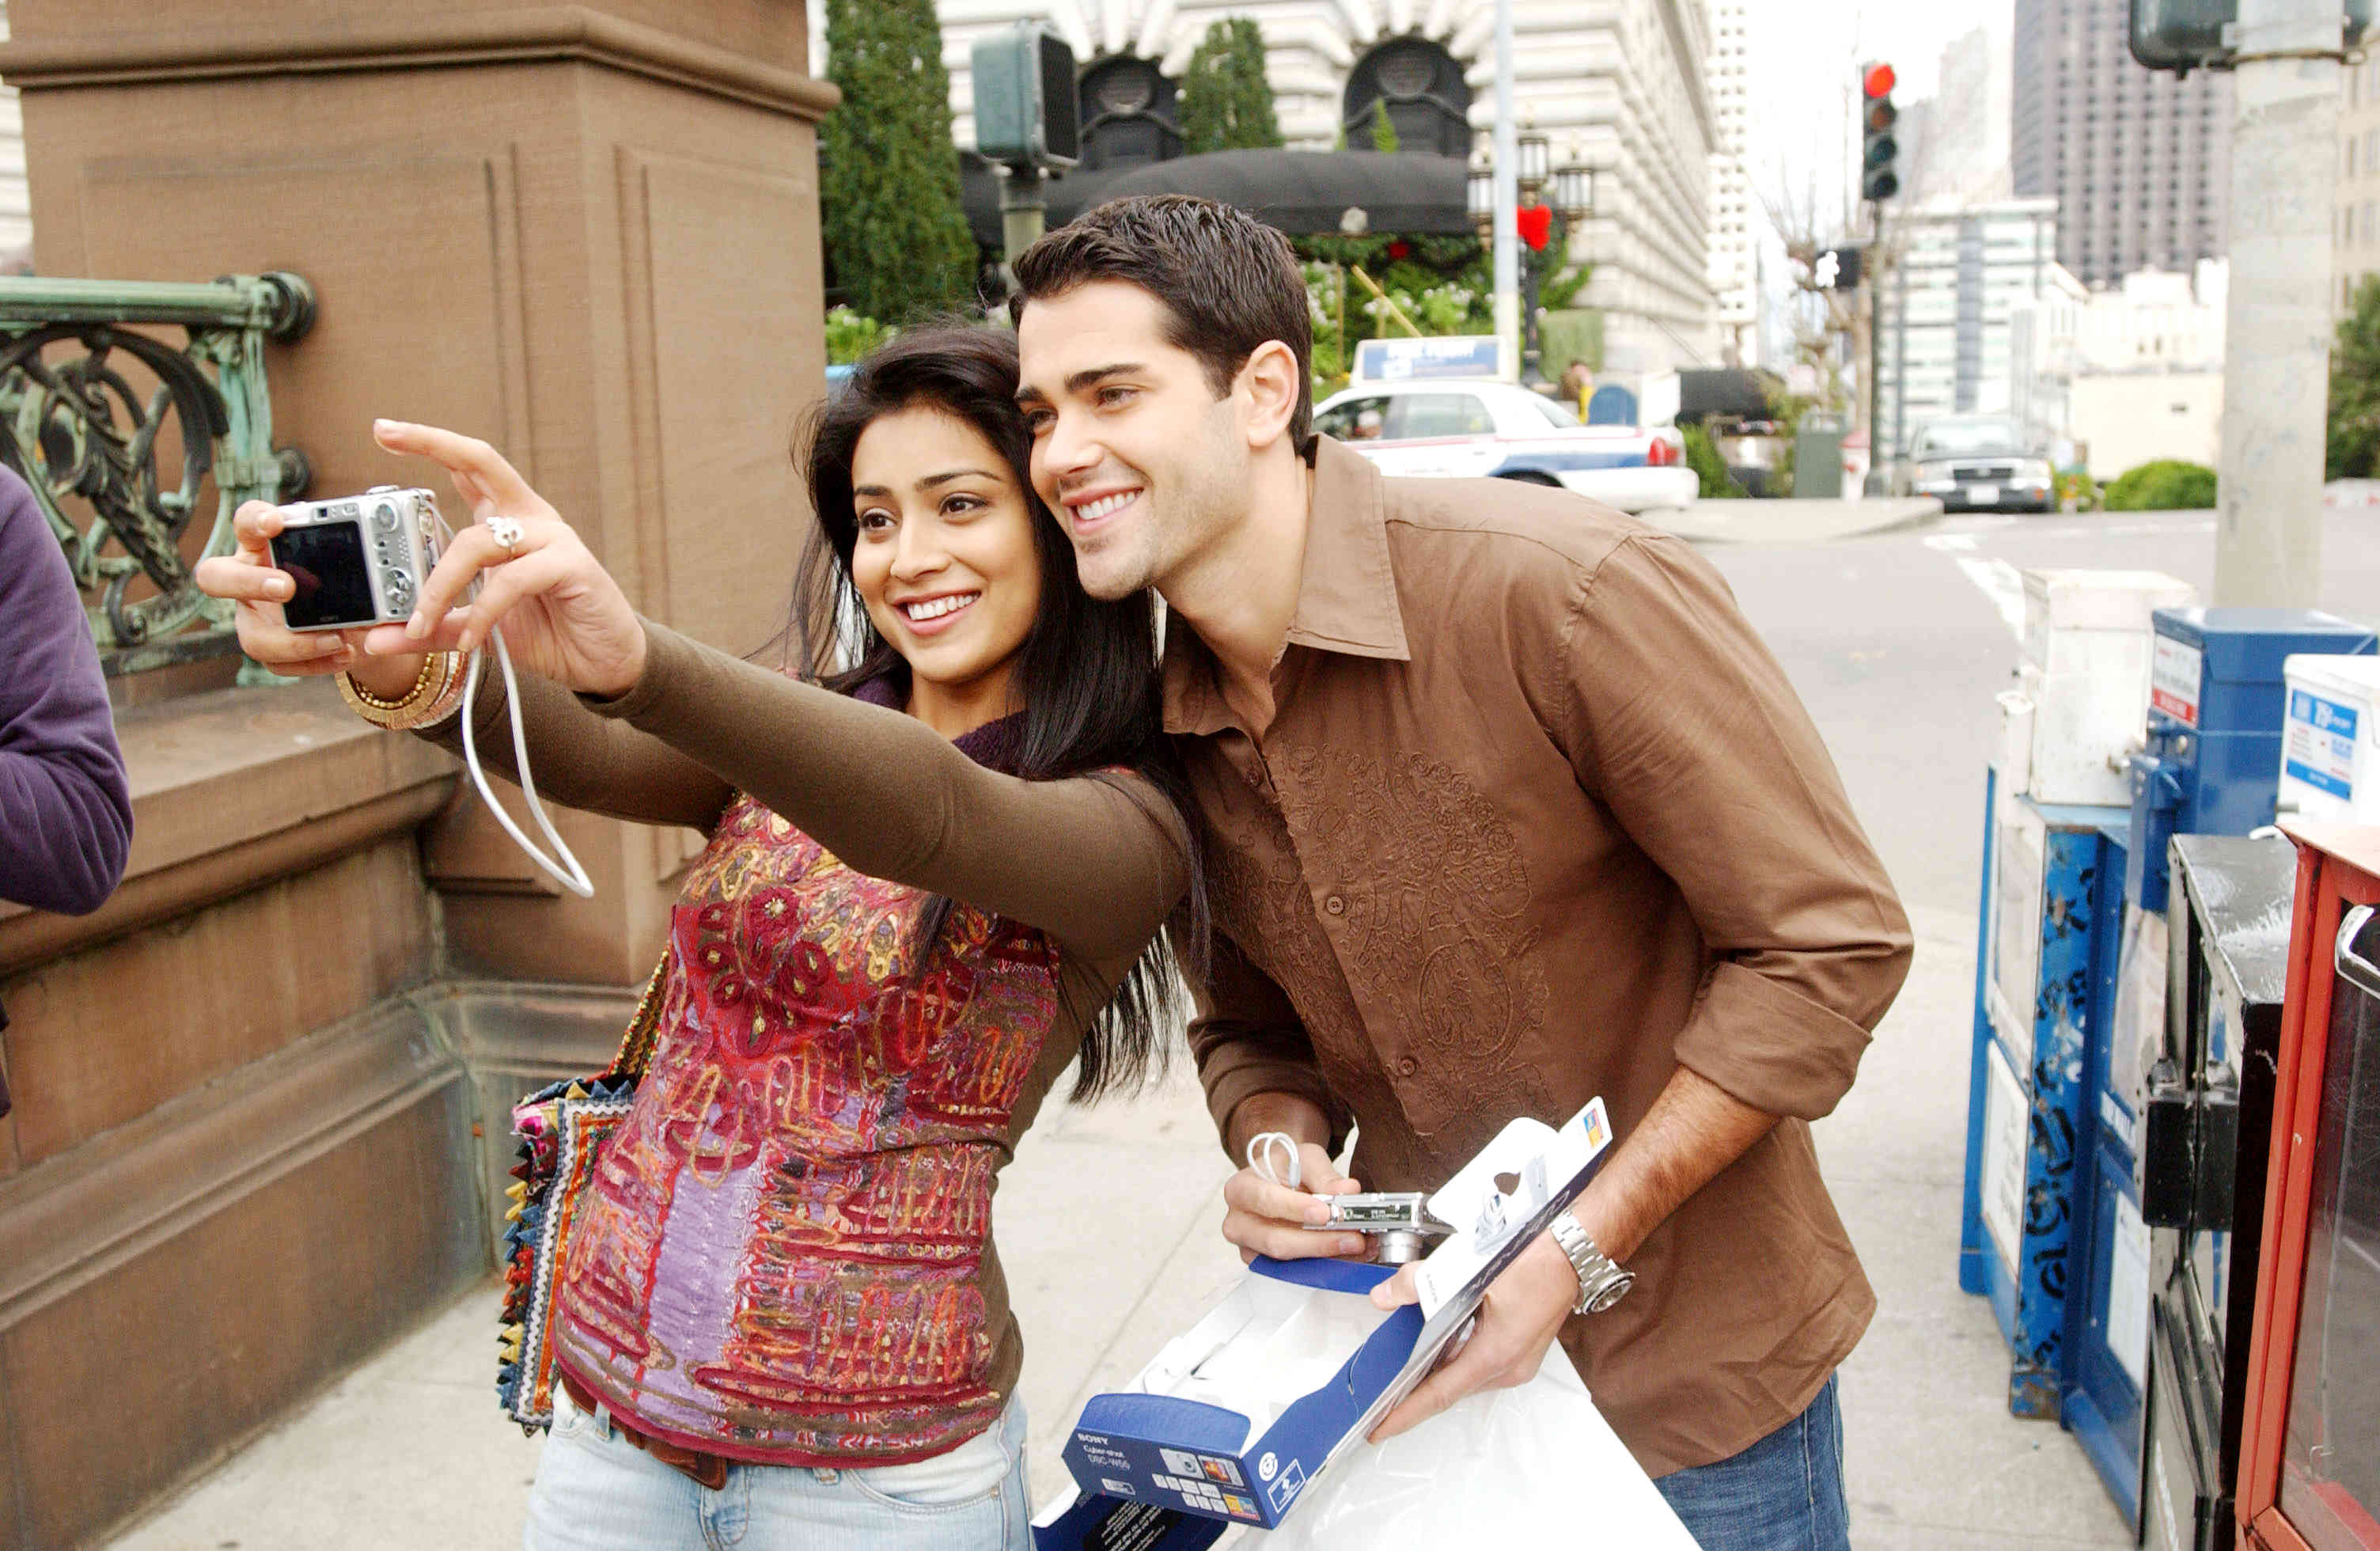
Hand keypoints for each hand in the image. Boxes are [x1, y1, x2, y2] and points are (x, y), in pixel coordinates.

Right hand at [195, 501, 413, 693]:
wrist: (356, 619)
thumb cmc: (346, 575)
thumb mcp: (356, 561)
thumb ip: (361, 555)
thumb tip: (385, 555)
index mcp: (265, 545)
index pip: (247, 522)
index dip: (254, 520)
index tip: (276, 522)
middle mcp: (248, 578)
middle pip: (215, 577)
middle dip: (249, 582)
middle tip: (287, 587)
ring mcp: (253, 617)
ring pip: (252, 637)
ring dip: (295, 642)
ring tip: (337, 639)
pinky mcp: (267, 648)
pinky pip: (279, 665)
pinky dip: (314, 663)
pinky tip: (343, 655)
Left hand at [360, 420, 645, 697]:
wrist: (603, 663)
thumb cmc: (549, 634)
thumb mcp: (477, 631)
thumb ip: (433, 629)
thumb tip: (376, 638)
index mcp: (508, 523)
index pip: (467, 470)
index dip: (429, 443)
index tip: (384, 430)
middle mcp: (530, 519)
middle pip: (481, 463)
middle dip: (431, 442)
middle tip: (384, 433)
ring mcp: (553, 538)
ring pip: (478, 541)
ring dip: (440, 585)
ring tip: (422, 624)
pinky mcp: (572, 564)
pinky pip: (511, 579)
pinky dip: (483, 612)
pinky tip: (472, 640)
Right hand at [1219, 1141, 1369, 1262]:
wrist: (1281, 1180)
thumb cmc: (1288, 1168)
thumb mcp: (1306, 1159)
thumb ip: (1325, 1175)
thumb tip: (1348, 1191)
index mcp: (1241, 1189)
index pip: (1265, 1201)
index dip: (1295, 1209)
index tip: (1326, 1213)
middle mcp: (1239, 1222)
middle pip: (1276, 1241)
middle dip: (1319, 1242)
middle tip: (1354, 1237)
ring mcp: (1250, 1249)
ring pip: (1288, 1262)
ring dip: (1327, 1257)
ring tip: (1359, 1246)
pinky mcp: (1265, 1266)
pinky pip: (1295, 1273)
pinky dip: (1326, 1265)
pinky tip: (1350, 1254)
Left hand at [1362, 1230, 1578, 1442]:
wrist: (1572, 1247)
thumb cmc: (1534, 1258)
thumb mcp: (1465, 1269)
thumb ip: (1417, 1284)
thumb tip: (1385, 1296)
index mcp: (1495, 1353)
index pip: (1439, 1395)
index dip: (1405, 1415)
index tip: (1381, 1429)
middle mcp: (1510, 1366)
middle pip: (1451, 1387)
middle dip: (1415, 1392)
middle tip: (1383, 1397)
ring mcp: (1518, 1360)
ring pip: (1466, 1374)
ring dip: (1437, 1371)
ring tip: (1403, 1369)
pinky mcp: (1521, 1349)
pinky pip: (1480, 1362)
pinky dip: (1456, 1357)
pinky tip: (1438, 1343)